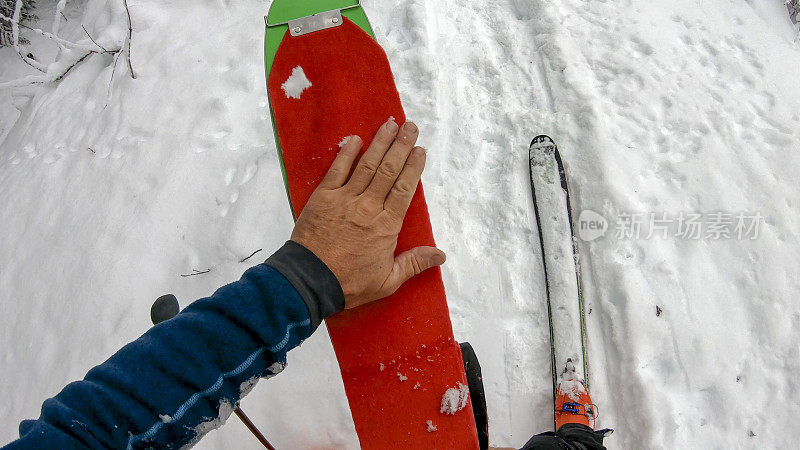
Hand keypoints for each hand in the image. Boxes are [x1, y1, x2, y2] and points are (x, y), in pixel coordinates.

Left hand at [290, 119, 445, 309]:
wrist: (310, 281)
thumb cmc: (350, 283)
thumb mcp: (387, 281)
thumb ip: (413, 264)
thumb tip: (441, 256)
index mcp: (387, 226)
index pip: (404, 189)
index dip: (413, 167)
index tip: (420, 150)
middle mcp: (369, 206)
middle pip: (389, 170)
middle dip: (401, 146)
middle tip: (410, 126)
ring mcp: (345, 199)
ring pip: (367, 165)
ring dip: (380, 143)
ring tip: (391, 124)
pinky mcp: (323, 197)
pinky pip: (337, 170)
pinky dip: (346, 153)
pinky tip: (355, 139)